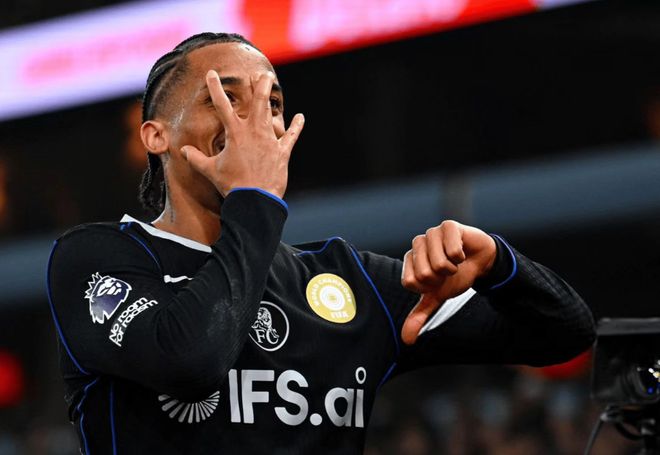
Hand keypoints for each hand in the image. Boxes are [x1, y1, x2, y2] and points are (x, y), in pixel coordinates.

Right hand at [181, 70, 304, 197]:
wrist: (255, 199)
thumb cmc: (232, 185)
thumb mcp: (210, 170)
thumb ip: (196, 158)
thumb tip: (183, 150)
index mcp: (235, 134)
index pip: (222, 106)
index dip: (215, 88)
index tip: (211, 73)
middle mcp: (253, 132)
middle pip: (257, 102)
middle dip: (258, 86)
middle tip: (261, 73)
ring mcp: (269, 141)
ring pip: (270, 113)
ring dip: (270, 97)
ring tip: (271, 81)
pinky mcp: (282, 152)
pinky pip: (291, 136)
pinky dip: (296, 127)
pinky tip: (301, 117)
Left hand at [400, 220, 496, 344]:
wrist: (481, 262)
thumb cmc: (455, 277)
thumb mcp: (437, 297)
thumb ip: (420, 315)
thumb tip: (407, 340)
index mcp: (410, 260)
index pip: (410, 282)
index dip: (428, 287)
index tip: (438, 281)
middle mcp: (417, 244)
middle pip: (423, 273)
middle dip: (441, 278)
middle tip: (449, 271)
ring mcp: (431, 233)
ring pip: (437, 262)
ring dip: (452, 268)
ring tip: (456, 262)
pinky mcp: (448, 226)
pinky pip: (452, 249)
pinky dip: (461, 257)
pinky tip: (462, 252)